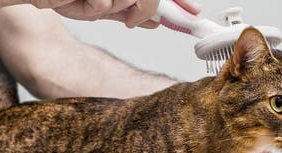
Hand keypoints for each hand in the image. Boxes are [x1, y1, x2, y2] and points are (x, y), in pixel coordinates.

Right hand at [29, 0, 199, 28]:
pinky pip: (108, 2)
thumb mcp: (98, 5)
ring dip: (113, 6)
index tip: (193, 11)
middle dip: (144, 8)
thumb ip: (126, 12)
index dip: (176, 1)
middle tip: (127, 18)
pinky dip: (94, 5)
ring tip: (89, 0)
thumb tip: (155, 21)